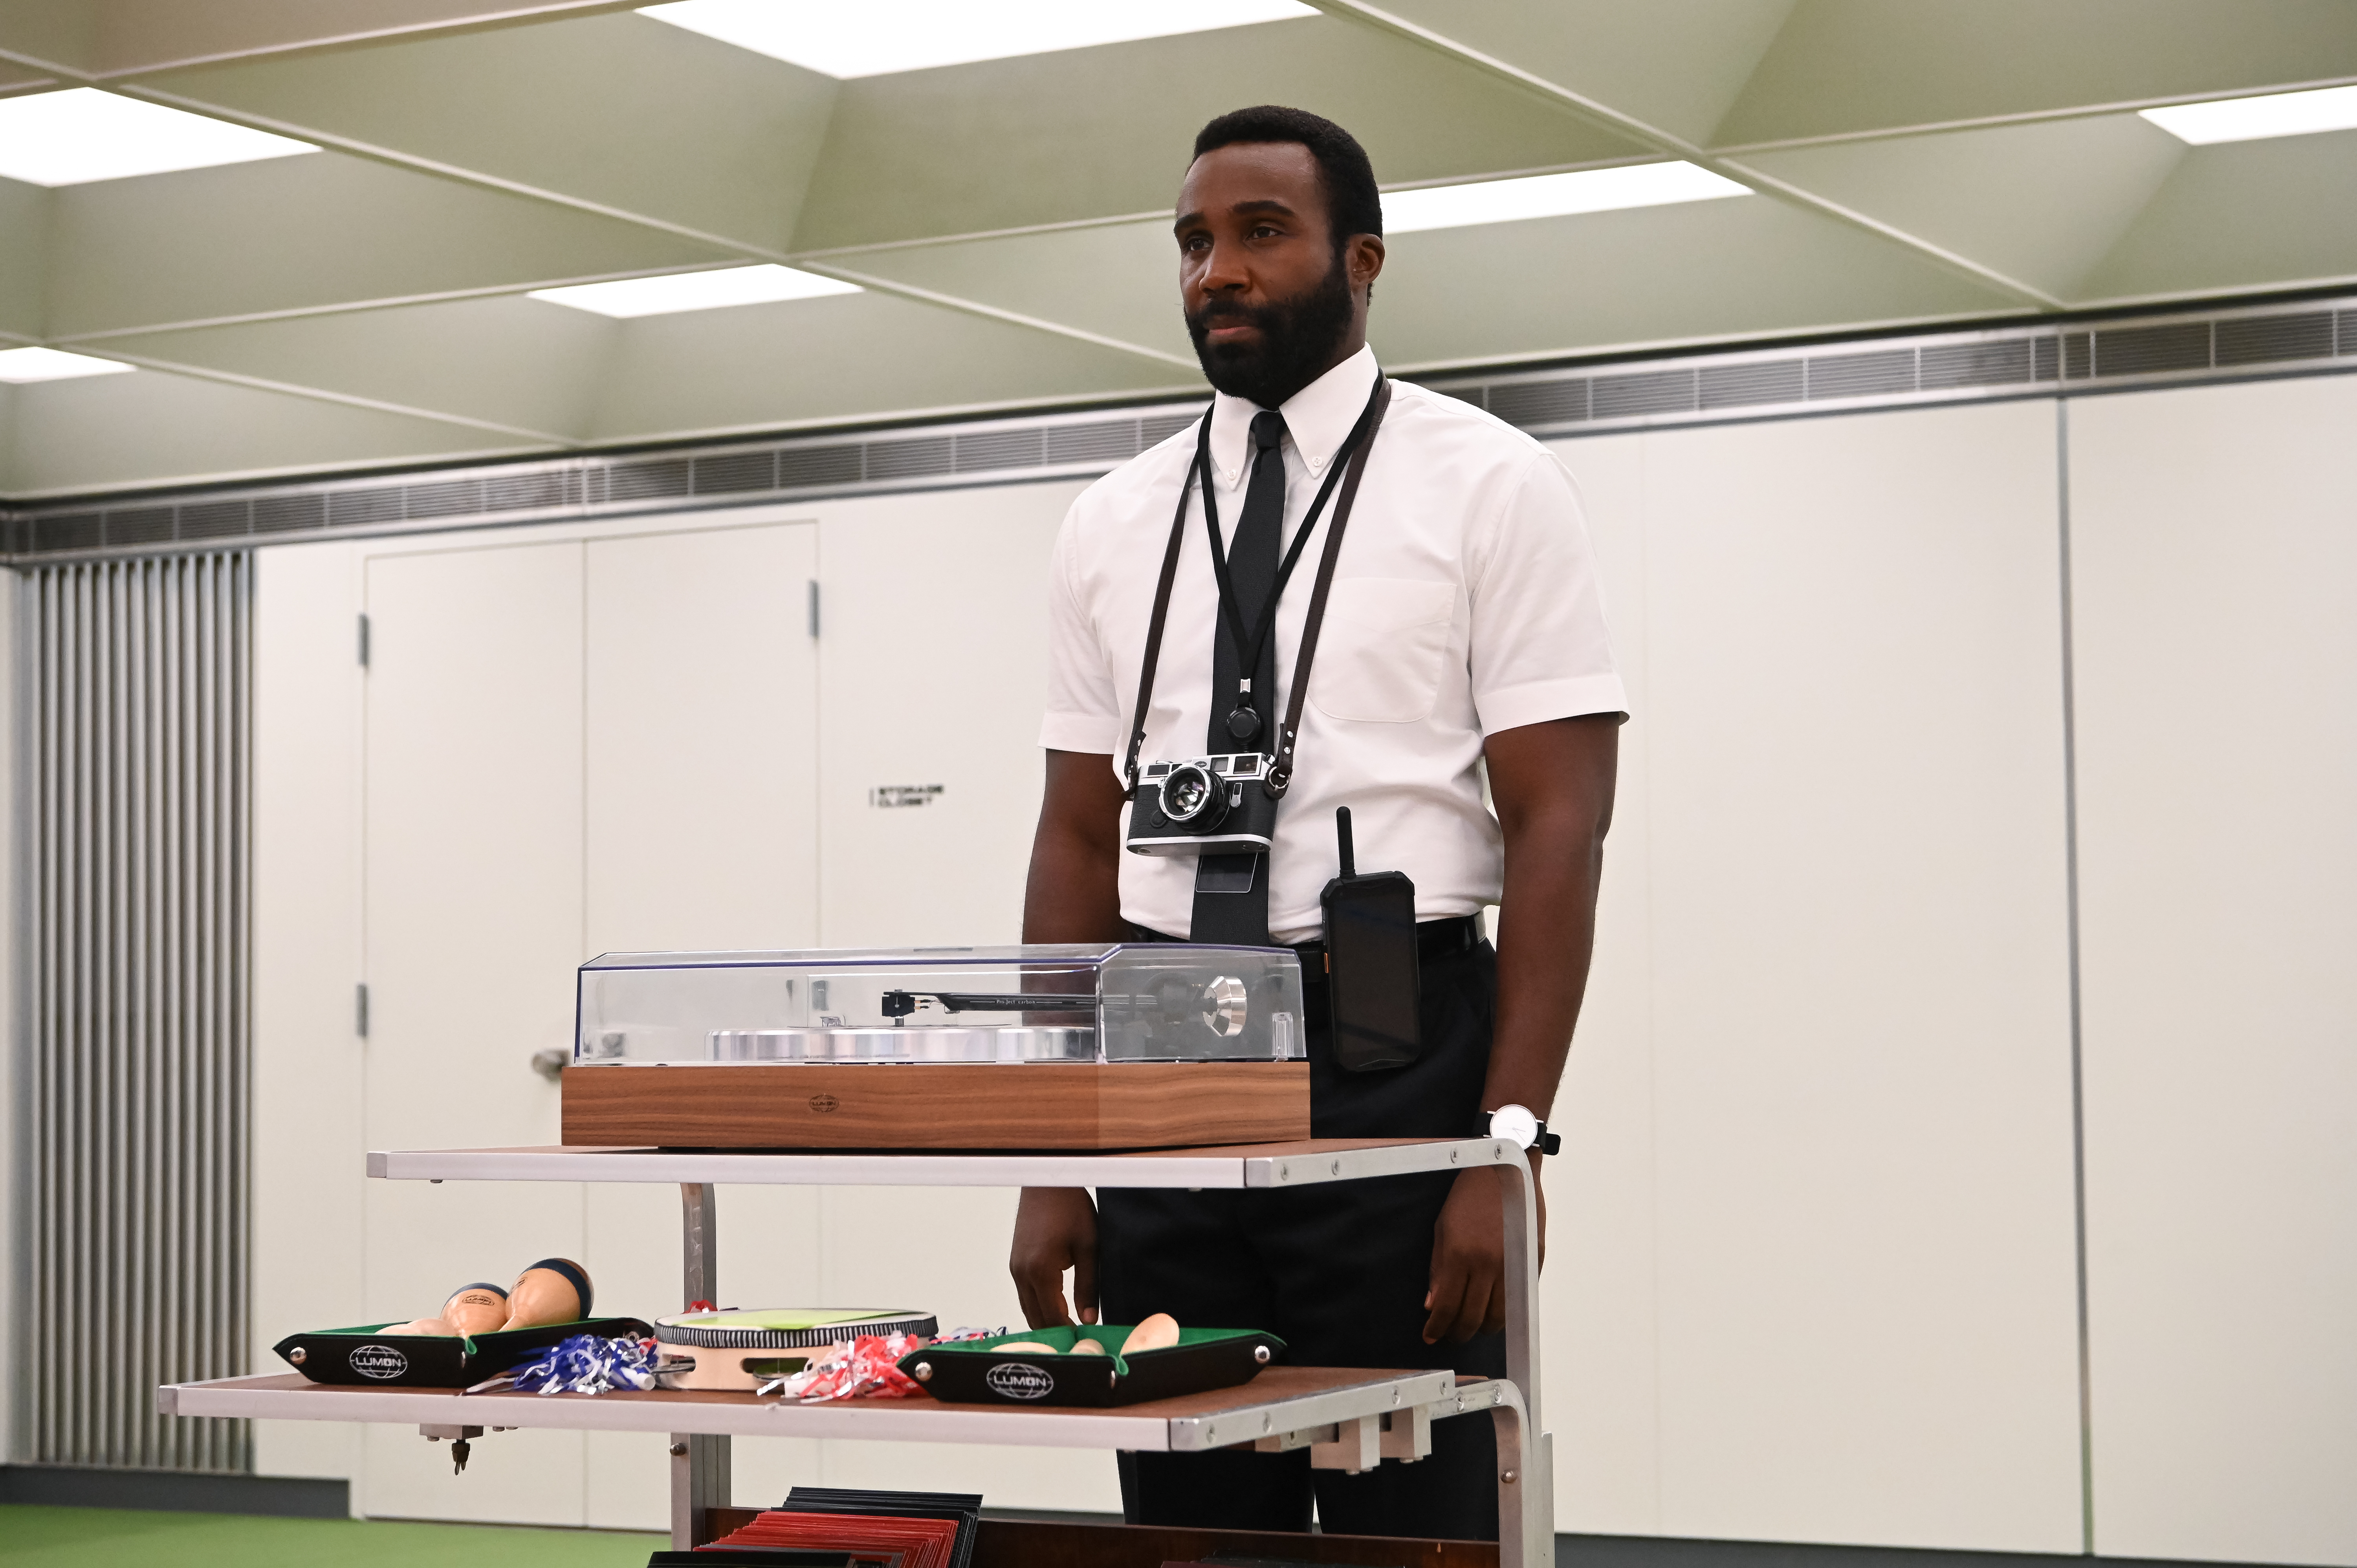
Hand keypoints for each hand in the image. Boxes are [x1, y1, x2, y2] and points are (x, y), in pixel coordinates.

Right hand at [1010, 1187, 1099, 1327]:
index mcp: (1040, 1271)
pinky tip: (1055, 1307)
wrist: (1048, 1182)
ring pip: (1028, 1307)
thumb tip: (1090, 1318)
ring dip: (1046, 1319)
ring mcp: (1015, 1268)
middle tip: (1077, 1340)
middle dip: (1056, 1332)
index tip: (1084, 1341)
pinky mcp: (1015, 1262)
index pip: (1053, 1317)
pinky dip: (1038, 1305)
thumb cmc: (1070, 1208)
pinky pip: (1024, 1293)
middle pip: (1036, 1317)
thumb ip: (1089, 1286)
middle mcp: (1022, 1273)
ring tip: (1069, 1327)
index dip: (1069, 1332)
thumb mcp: (1089, 1247)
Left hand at [1422, 1160, 1546, 1343]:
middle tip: (1450, 1336)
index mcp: (1462, 1254)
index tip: (1431, 1335)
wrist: (1505, 1168)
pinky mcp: (1531, 1261)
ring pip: (1499, 1316)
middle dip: (1458, 1333)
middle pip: (1473, 1317)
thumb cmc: (1470, 1194)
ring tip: (1471, 1326)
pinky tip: (1493, 1311)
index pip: (1448, 1306)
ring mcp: (1513, 1264)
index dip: (1438, 1327)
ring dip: (1483, 1327)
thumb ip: (1438, 1269)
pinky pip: (1518, 1298)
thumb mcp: (1442, 1228)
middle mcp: (1489, 1264)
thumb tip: (1432, 1304)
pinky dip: (1504, 1311)